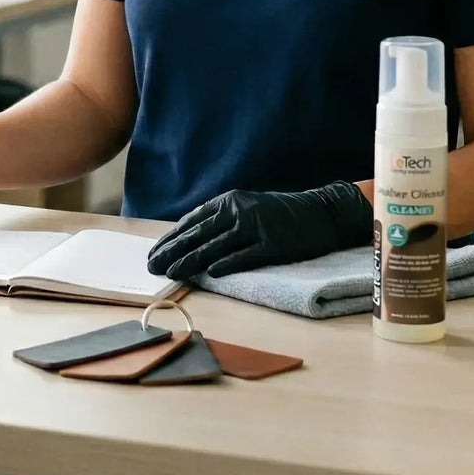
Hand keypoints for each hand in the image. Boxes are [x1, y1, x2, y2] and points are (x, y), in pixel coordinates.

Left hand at [147, 182, 371, 282]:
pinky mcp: (274, 243)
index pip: (191, 222)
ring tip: (171, 273)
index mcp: (229, 200)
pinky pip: (245, 256)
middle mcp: (239, 210)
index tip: (153, 253)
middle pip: (198, 234)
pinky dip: (226, 264)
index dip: (170, 239)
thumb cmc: (280, 214)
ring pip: (216, 247)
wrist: (321, 212)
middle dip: (172, 252)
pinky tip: (210, 273)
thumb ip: (221, 221)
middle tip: (152, 267)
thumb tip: (190, 241)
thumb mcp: (246, 208)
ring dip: (190, 261)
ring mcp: (257, 226)